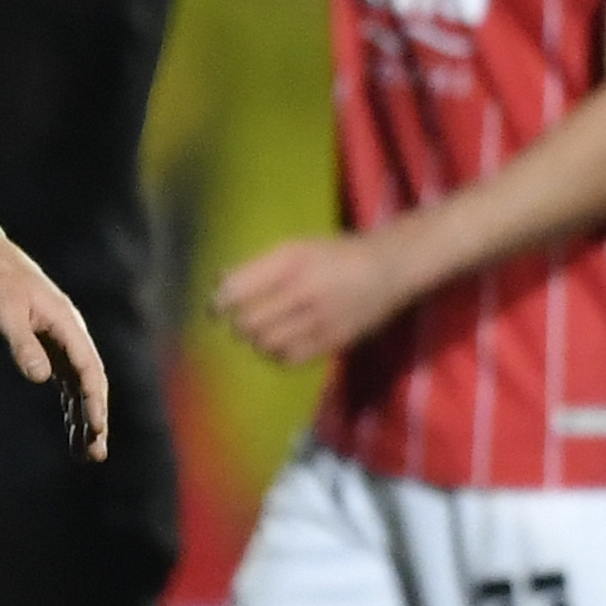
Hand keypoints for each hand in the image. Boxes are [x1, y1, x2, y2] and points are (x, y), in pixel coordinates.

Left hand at [0, 226, 111, 459]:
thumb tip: (42, 377)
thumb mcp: (4, 312)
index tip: (96, 430)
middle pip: (90, 382)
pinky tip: (72, 426)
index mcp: (66, 324)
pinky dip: (69, 403)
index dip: (94, 402)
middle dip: (95, 418)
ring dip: (83, 417)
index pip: (89, 369)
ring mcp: (60, 339)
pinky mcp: (47, 343)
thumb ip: (22, 344)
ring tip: (86, 452)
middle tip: (95, 454)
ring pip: (78, 385)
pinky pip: (65, 380)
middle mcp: (69, 333)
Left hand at [214, 232, 405, 366]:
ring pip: (265, 343)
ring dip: (256, 341)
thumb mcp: (297, 247)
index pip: (236, 289)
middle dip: (238, 325)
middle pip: (247, 322)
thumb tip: (219, 281)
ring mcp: (318, 318)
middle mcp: (302, 290)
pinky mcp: (333, 340)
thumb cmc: (336, 254)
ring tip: (261, 334)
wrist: (389, 268)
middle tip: (241, 323)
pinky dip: (277, 355)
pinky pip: (289, 358)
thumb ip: (258, 265)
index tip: (216, 309)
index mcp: (289, 262)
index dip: (219, 303)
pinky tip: (280, 345)